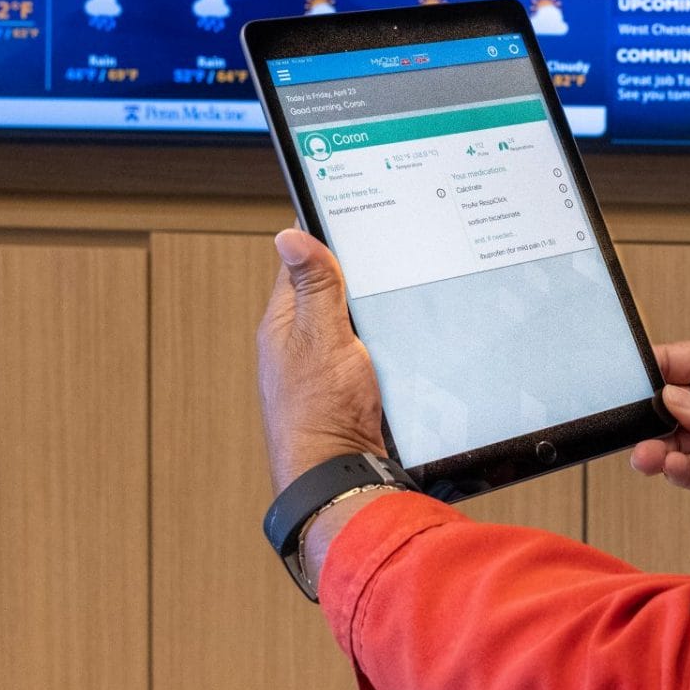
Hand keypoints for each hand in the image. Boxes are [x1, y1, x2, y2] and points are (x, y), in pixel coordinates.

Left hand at [256, 230, 389, 491]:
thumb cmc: (319, 416)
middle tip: (394, 256)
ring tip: (404, 296)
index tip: (358, 212)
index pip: (302, 263)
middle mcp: (302, 343)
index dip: (328, 237)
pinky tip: (406, 338)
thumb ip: (313, 288)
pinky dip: (390, 342)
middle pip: (335, 291)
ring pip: (359, 321)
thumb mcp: (320, 338)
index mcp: (283, 323)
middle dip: (363, 276)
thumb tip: (289, 235)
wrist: (341, 477)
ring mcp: (327, 366)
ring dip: (379, 312)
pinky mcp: (353, 387)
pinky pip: (374, 351)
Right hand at [629, 339, 689, 508]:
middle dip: (643, 419)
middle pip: (662, 409)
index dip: (642, 373)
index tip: (617, 385)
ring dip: (656, 449)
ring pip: (672, 444)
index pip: (670, 364)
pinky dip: (678, 472)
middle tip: (629, 429)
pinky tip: (670, 467)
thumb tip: (674, 402)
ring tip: (647, 455)